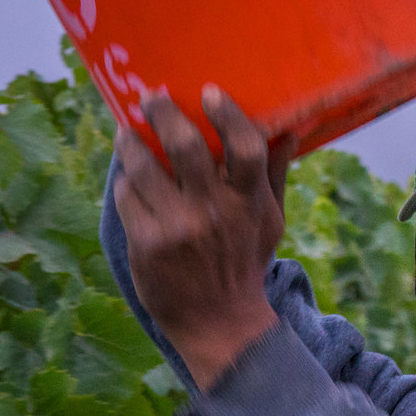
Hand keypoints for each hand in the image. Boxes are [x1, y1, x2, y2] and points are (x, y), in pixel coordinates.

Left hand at [112, 86, 294, 391]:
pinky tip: (128, 180)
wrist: (220, 324)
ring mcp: (178, 228)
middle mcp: (214, 211)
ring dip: (130, 143)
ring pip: (144, 167)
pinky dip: (126, 183)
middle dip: (163, 113)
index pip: (245, 147)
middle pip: (186, 146)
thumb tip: (290, 129)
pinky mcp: (148, 245)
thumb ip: (274, 174)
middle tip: (150, 96)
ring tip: (125, 132)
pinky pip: (128, 197)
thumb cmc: (244, 263)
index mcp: (249, 202)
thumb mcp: (269, 221)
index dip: (228, 114)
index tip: (209, 92)